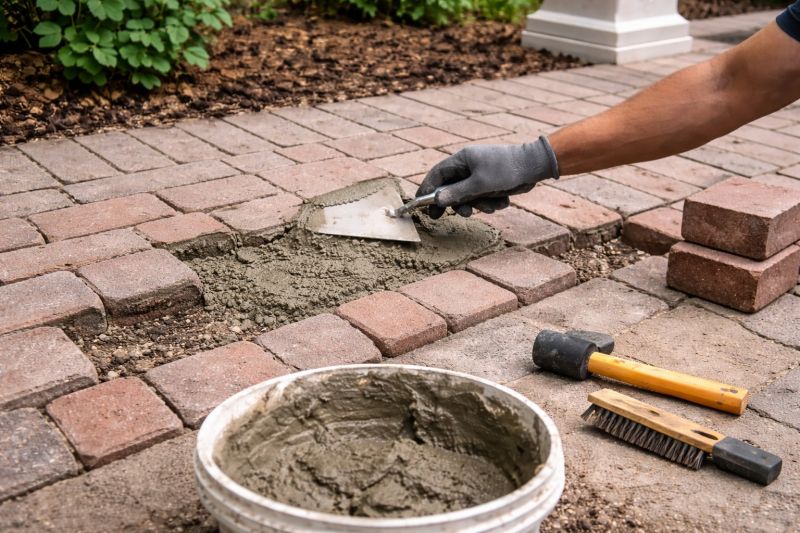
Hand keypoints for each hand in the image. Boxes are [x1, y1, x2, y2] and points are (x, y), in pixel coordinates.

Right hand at [417, 136, 558, 217]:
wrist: (534, 166)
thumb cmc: (506, 169)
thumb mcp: (480, 184)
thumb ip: (457, 193)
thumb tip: (437, 200)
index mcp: (462, 159)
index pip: (437, 174)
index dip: (426, 188)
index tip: (419, 204)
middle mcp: (468, 166)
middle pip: (450, 188)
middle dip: (453, 203)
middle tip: (443, 217)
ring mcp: (480, 175)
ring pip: (468, 196)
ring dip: (477, 205)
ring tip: (489, 206)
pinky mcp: (490, 184)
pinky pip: (483, 198)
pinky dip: (490, 203)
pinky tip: (503, 201)